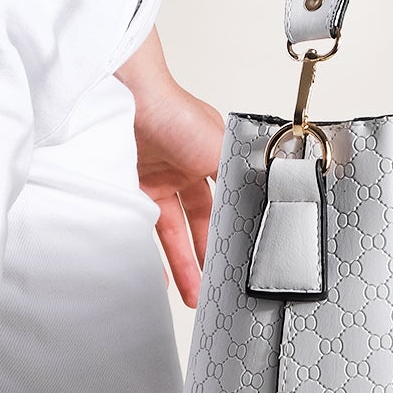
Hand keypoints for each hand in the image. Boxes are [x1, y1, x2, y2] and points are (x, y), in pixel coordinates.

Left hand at [113, 27, 222, 307]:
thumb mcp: (218, 148)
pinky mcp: (130, 187)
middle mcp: (184, 168)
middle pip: (200, 223)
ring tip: (190, 294)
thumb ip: (240, 177)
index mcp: (211, 156)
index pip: (227, 202)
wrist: (124, 98)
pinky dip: (148, 252)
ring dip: (181, 262)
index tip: (240, 260)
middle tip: (215, 288)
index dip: (233, 232)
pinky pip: (142, 228)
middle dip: (208, 257)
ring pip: (172, 231)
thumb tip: (269, 197)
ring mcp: (156, 178)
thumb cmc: (173, 110)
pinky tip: (155, 275)